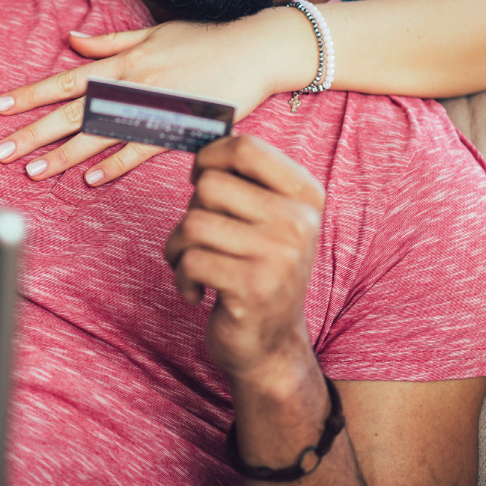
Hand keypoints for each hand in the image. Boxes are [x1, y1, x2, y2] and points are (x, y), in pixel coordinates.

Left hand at [0, 8, 314, 185]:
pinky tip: (89, 180)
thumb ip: (111, 42)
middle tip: (1, 150)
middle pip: (72, 112)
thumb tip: (74, 39)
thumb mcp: (153, 32)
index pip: (66, 80)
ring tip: (34, 171)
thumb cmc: (204, 40)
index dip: (31, 93)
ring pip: (99, 134)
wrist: (253, 50)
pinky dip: (114, 164)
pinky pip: (139, 149)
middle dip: (33, 131)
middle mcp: (132, 84)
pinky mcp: (177, 127)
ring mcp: (154, 107)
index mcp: (123, 62)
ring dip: (64, 154)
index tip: (1, 106)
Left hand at [163, 135, 324, 379]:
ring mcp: (279, 254)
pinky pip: (190, 260)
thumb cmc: (258, 272)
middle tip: (201, 239)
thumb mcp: (269, 220)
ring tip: (191, 265)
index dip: (209, 157)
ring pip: (193, 223)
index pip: (246, 148)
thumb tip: (206, 140)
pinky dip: (181, 278)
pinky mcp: (253, 287)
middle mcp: (300, 221)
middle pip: (210, 185)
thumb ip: (247, 181)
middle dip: (190, 212)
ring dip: (178, 248)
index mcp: (306, 195)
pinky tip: (196, 292)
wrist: (271, 346)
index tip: (200, 180)